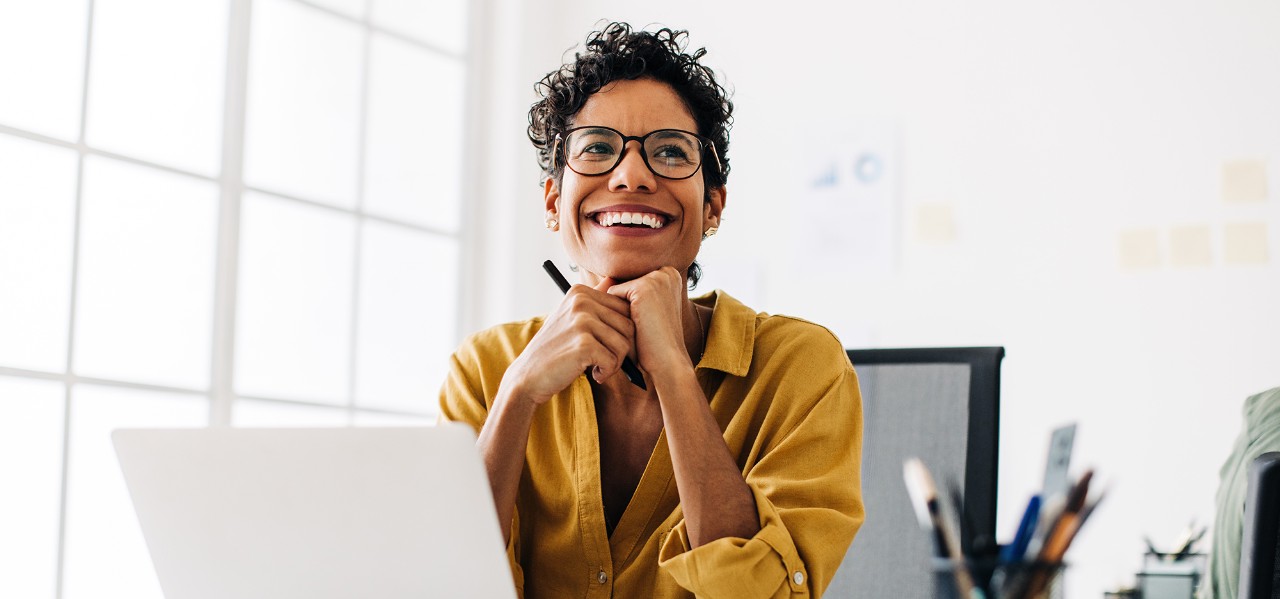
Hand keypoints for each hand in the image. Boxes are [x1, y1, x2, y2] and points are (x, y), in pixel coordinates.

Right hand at [504, 277, 634, 405]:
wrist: (529, 375)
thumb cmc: (555, 348)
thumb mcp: (571, 316)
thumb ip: (593, 299)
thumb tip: (613, 278)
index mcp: (580, 292)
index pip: (625, 308)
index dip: (622, 332)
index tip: (605, 345)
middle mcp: (581, 301)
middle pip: (628, 325)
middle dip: (621, 348)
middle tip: (604, 359)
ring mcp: (582, 321)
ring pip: (624, 344)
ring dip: (615, 362)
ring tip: (597, 366)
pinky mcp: (583, 344)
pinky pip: (613, 360)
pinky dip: (607, 372)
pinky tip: (593, 374)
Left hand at [604, 267, 688, 372]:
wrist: (666, 361)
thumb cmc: (654, 340)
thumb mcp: (644, 311)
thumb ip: (628, 291)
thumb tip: (604, 278)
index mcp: (671, 275)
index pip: (634, 281)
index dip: (631, 303)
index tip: (646, 320)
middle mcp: (667, 273)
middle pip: (625, 283)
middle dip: (625, 304)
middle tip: (643, 324)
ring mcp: (657, 278)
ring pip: (618, 289)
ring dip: (620, 309)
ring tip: (639, 325)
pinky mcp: (644, 288)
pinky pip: (612, 294)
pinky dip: (615, 312)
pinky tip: (635, 325)